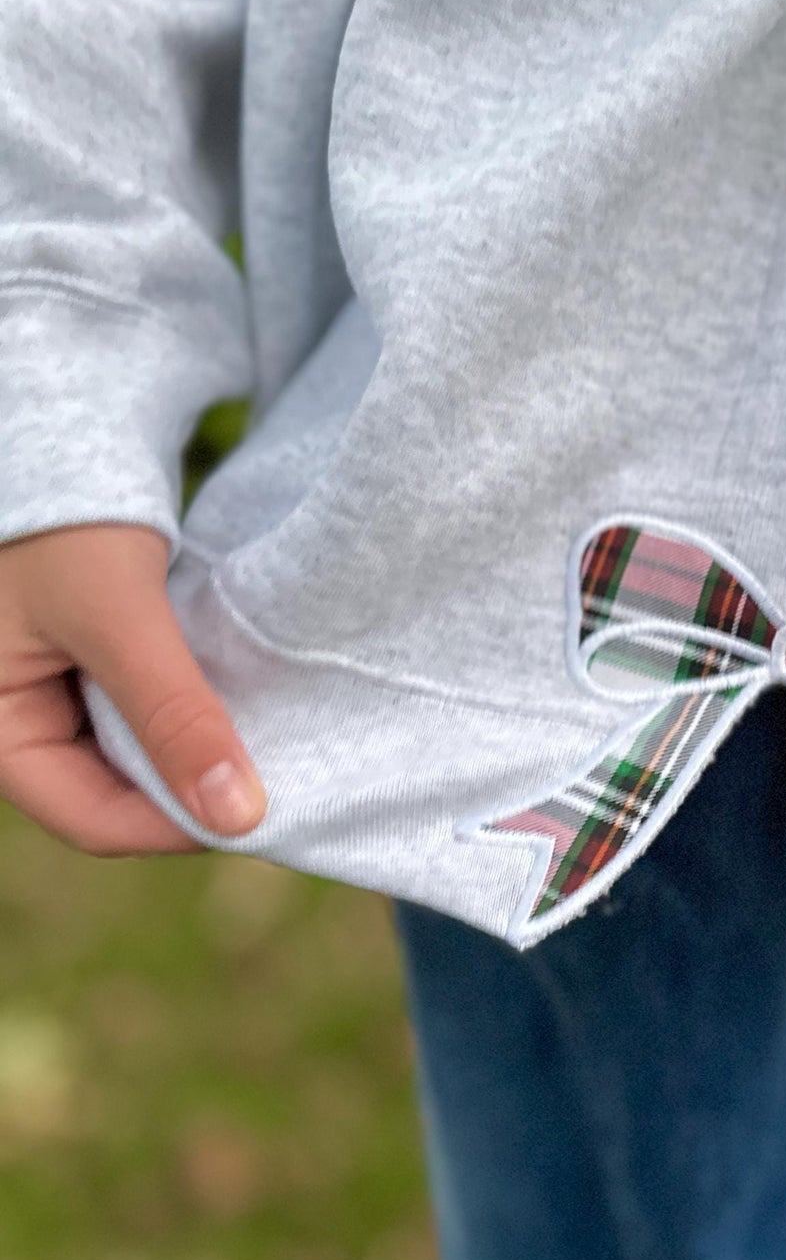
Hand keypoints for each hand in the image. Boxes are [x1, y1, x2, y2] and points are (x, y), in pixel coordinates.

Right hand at [0, 523, 265, 855]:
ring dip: (198, 752)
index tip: (267, 808)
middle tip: (284, 779)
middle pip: (120, 798)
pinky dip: (193, 712)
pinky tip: (243, 701)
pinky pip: (147, 715)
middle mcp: (18, 726)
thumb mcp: (117, 615)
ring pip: (139, 759)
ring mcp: (54, 698)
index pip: (97, 821)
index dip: (182, 827)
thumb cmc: (62, 514)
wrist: (58, 432)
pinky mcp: (90, 668)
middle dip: (196, 792)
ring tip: (270, 739)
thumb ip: (173, 713)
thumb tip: (238, 818)